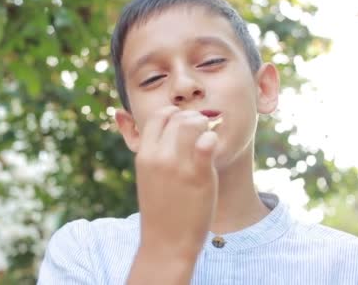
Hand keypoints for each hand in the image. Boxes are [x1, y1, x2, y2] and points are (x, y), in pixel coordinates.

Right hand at [134, 106, 218, 260]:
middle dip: (193, 119)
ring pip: (193, 123)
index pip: (158, 116)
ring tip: (208, 139)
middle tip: (202, 130)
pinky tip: (213, 148)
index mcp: (144, 155)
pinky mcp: (198, 175)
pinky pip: (207, 142)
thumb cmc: (159, 210)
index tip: (183, 123)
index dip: (174, 114)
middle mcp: (158, 157)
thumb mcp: (146, 176)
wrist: (166, 243)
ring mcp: (178, 165)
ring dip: (205, 126)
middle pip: (178, 117)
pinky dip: (213, 139)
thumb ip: (151, 153)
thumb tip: (150, 126)